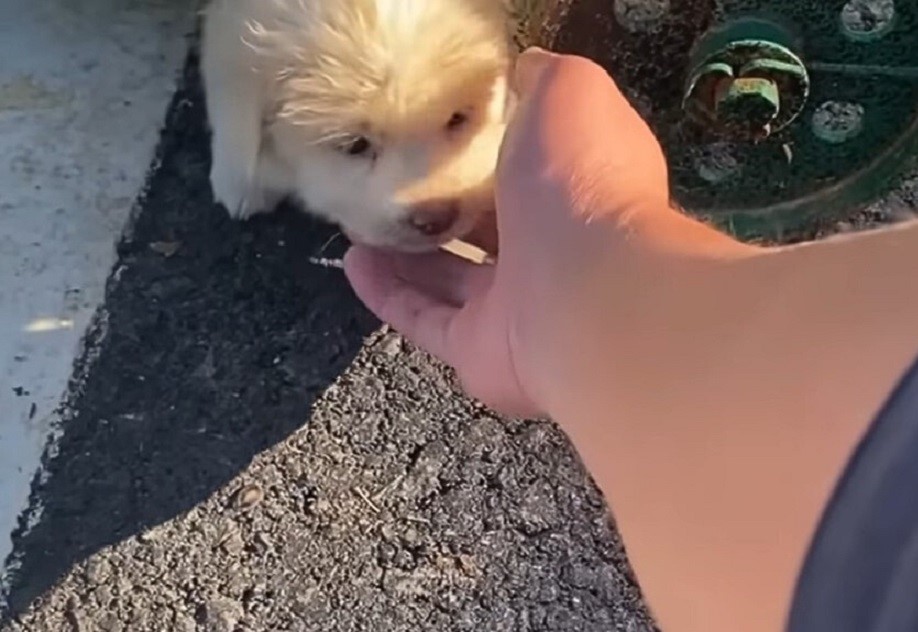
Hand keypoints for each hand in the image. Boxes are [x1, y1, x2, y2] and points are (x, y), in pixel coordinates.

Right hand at [343, 48, 749, 417]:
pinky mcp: (481, 353)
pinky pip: (425, 320)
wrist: (589, 294)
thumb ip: (543, 80)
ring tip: (359, 221)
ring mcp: (518, 310)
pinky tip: (353, 262)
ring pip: (451, 280)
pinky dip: (388, 295)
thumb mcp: (568, 95)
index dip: (490, 150)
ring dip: (405, 254)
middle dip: (442, 206)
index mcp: (579, 193)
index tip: (444, 131)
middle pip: (489, 230)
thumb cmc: (579, 184)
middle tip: (393, 182)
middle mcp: (553, 255)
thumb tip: (524, 70)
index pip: (532, 170)